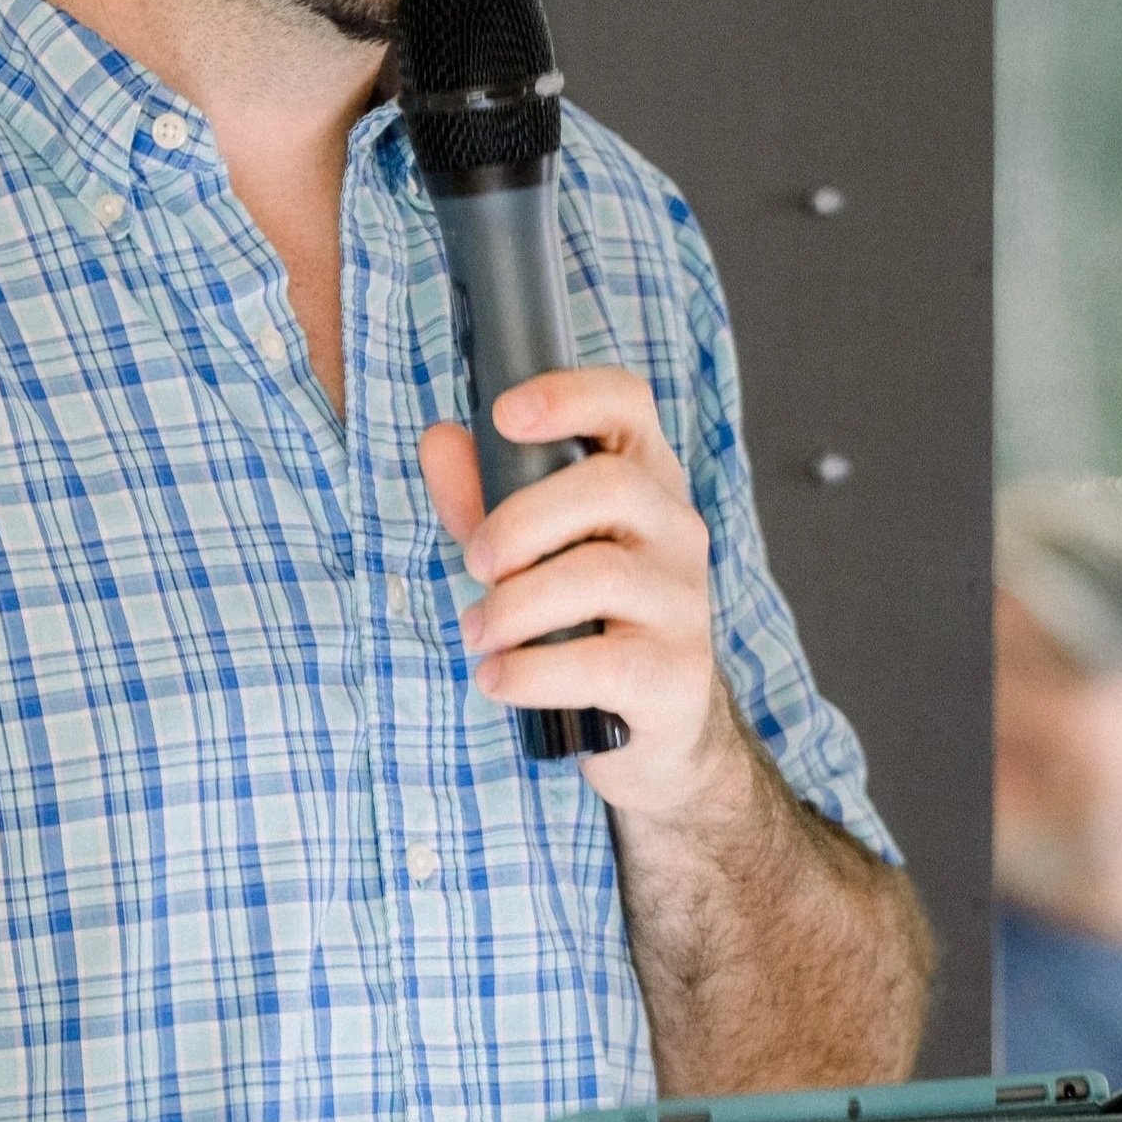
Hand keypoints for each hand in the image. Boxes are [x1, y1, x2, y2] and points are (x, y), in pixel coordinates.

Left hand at [420, 369, 751, 820]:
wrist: (651, 726)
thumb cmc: (582, 615)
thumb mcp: (525, 549)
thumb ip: (480, 496)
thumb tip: (437, 440)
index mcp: (642, 477)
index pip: (627, 403)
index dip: (569, 395)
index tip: (504, 415)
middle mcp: (676, 527)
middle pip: (610, 486)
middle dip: (520, 522)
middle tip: (474, 564)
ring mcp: (684, 601)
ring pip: (600, 574)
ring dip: (515, 605)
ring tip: (477, 632)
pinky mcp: (677, 674)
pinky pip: (601, 663)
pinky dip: (531, 672)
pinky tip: (496, 678)